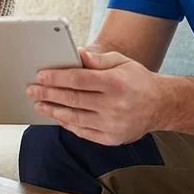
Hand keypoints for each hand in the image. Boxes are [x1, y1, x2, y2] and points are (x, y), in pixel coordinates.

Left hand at [26, 48, 166, 145]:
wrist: (161, 105)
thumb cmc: (138, 80)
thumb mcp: (121, 62)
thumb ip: (97, 60)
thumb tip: (77, 55)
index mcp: (115, 83)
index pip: (78, 79)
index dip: (56, 78)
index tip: (40, 76)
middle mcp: (113, 105)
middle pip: (72, 99)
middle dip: (48, 94)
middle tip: (32, 90)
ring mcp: (112, 124)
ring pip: (74, 118)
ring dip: (53, 111)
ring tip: (39, 105)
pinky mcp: (111, 138)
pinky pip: (83, 132)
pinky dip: (68, 125)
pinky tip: (57, 117)